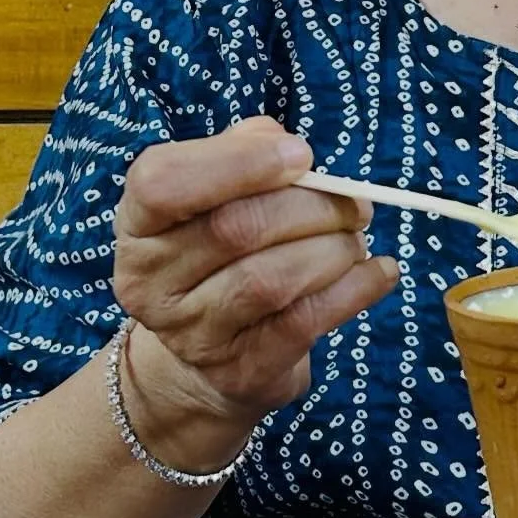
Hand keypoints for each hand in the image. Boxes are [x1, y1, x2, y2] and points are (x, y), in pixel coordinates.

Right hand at [113, 117, 398, 442]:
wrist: (212, 353)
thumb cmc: (225, 248)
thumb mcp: (220, 193)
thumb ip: (245, 151)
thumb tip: (286, 147)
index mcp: (139, 223)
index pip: (163, 183)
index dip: (239, 162)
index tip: (301, 156)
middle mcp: (151, 282)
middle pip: (235, 229)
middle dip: (313, 207)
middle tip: (355, 204)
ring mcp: (190, 334)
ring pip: (271, 279)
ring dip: (334, 249)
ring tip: (355, 239)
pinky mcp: (240, 370)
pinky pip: (305, 322)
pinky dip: (355, 289)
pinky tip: (378, 272)